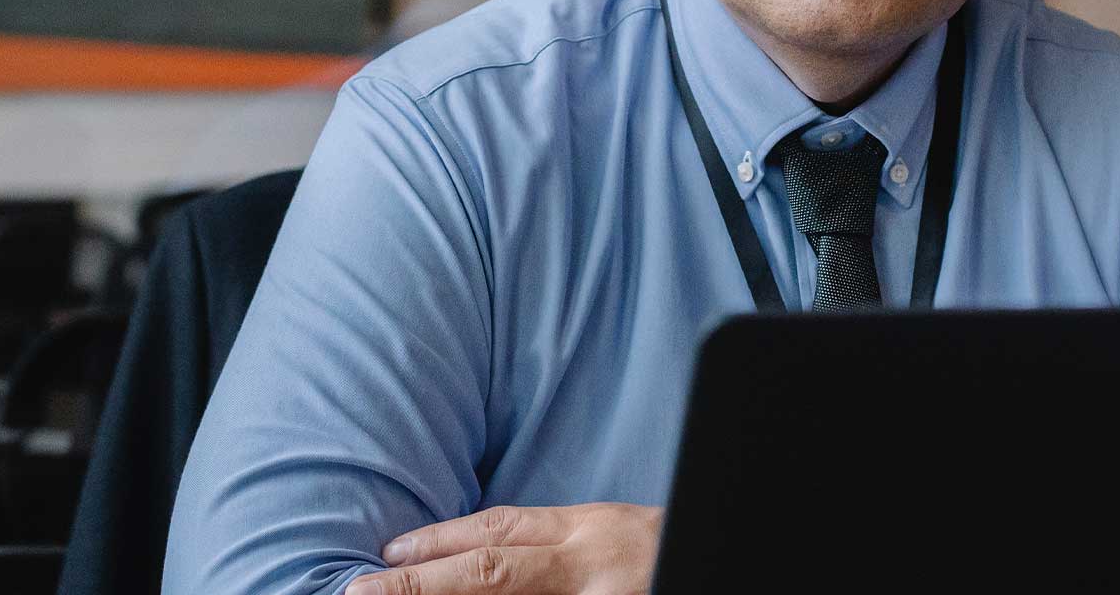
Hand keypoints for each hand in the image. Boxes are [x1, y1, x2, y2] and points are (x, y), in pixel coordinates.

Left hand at [345, 503, 662, 594]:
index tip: (384, 558)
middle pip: (490, 573)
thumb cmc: (680, 547)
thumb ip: (565, 547)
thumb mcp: (623, 539)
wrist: (736, 550)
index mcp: (593, 531)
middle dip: (418, 588)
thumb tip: (486, 558)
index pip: (501, 531)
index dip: (438, 544)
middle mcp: (593, 566)